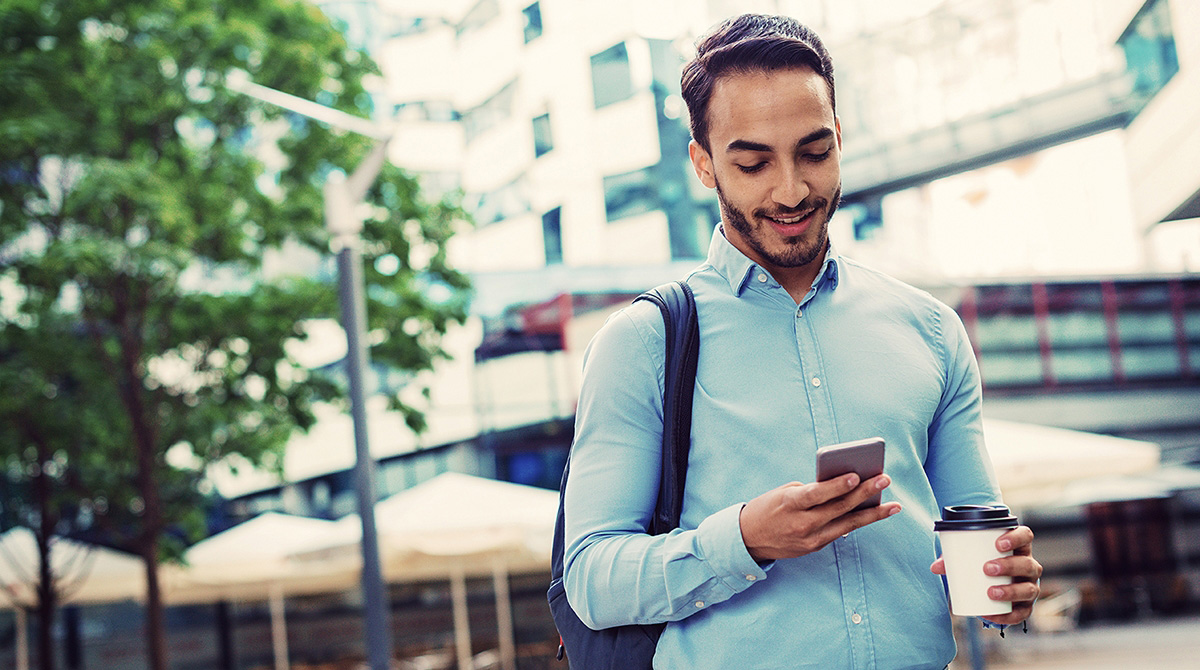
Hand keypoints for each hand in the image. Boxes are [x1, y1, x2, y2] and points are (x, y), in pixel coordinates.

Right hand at [739, 473, 901, 561]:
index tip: (856, 475)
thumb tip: (843, 487)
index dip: (837, 485)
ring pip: (848, 524)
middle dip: (865, 493)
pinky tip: (875, 513)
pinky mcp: (816, 547)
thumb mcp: (785, 493)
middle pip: (839, 507)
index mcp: (791, 504)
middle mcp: (803, 523)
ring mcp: (811, 538)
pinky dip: (858, 522)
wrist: (749, 539)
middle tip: (884, 480)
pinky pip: (841, 531)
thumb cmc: (769, 508)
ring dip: (873, 514)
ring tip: (894, 505)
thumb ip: (812, 491)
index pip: (817, 494)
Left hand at [930, 525, 1042, 624]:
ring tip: (990, 592)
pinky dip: (1008, 616)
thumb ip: (953, 558)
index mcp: (1018, 547)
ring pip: (1029, 589)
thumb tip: (935, 567)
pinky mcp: (1026, 606)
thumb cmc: (981, 563)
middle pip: (1028, 564)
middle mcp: (1028, 566)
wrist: (991, 585)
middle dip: (1009, 566)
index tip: (998, 544)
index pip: (1026, 536)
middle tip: (987, 569)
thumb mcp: (969, 557)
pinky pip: (1023, 613)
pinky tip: (993, 615)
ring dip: (1011, 591)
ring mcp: (1029, 586)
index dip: (1016, 537)